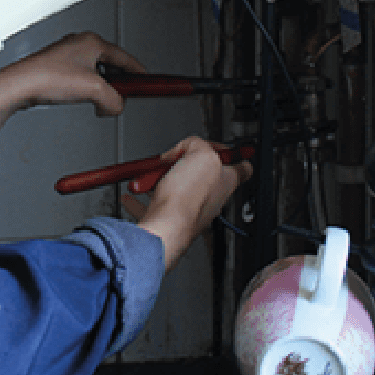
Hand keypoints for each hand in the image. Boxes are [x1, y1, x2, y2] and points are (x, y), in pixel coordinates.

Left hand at [0, 32, 143, 162]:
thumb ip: (114, 100)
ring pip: (95, 75)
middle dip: (117, 85)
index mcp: (93, 42)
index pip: (126, 58)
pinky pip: (81, 80)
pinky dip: (86, 92)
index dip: (141, 74)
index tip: (151, 83)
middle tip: (120, 99)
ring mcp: (68, 56)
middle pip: (112, 67)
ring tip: (96, 102)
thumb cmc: (48, 78)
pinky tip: (81, 101)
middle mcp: (80, 45)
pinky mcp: (57, 68)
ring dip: (99, 91)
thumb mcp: (94, 91)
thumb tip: (116, 106)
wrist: (20, 85)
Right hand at [120, 136, 251, 271]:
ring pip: (176, 188)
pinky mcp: (170, 219)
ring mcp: (190, 209)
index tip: (223, 148)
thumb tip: (189, 146)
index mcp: (226, 182)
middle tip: (174, 159)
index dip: (233, 154)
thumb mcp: (201, 154)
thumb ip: (198, 144)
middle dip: (184, 163)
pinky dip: (141, 199)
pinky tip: (132, 195)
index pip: (242, 168)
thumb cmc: (186, 199)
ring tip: (150, 175)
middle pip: (202, 175)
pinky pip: (154, 204)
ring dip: (159, 179)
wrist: (164, 229)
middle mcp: (211, 198)